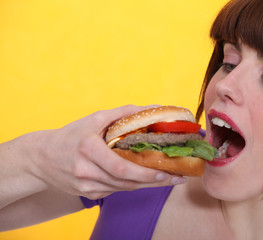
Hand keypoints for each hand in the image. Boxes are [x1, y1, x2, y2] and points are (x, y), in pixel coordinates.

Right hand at [26, 105, 185, 199]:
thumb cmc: (71, 135)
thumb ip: (123, 113)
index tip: (166, 172)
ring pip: (123, 188)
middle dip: (154, 181)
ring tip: (167, 178)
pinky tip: (144, 179)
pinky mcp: (87, 194)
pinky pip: (115, 190)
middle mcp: (86, 171)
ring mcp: (86, 186)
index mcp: (88, 149)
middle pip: (126, 182)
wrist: (41, 157)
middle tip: (176, 178)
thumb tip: (151, 108)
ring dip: (146, 184)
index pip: (121, 167)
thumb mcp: (95, 118)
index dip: (145, 173)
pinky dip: (131, 184)